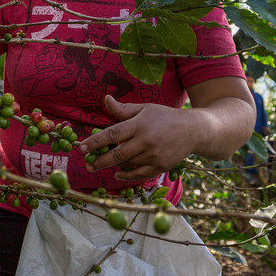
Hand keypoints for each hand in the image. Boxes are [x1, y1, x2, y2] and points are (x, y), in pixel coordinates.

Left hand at [79, 95, 196, 180]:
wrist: (193, 130)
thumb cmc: (165, 117)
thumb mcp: (145, 108)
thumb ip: (124, 109)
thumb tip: (106, 100)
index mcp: (140, 124)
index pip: (113, 134)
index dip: (95, 142)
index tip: (81, 148)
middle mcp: (146, 140)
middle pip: (117, 154)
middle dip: (100, 160)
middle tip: (88, 164)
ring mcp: (154, 155)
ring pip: (127, 164)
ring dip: (113, 165)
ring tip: (101, 164)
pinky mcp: (160, 166)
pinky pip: (139, 174)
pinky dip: (127, 176)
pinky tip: (117, 173)